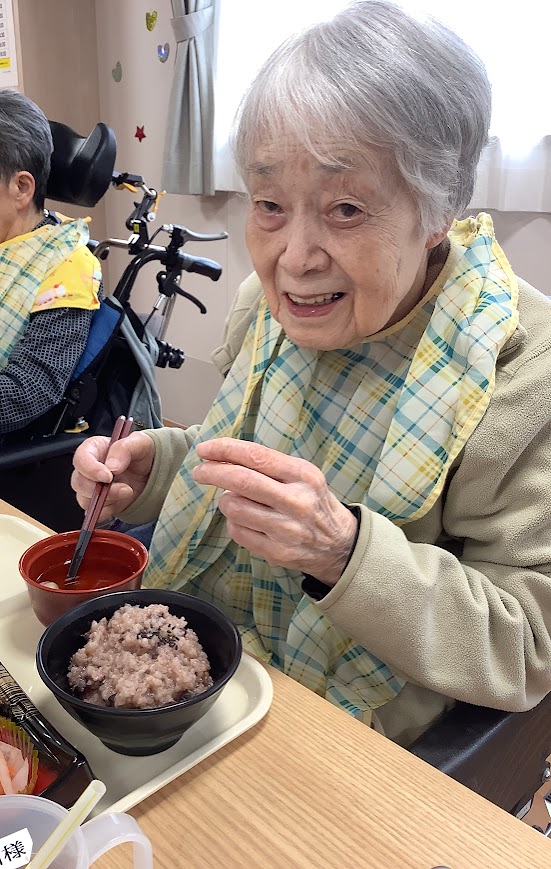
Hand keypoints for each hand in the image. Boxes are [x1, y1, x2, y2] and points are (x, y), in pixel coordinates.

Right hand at [71, 432, 155, 520]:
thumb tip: (112, 466)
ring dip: (106, 500)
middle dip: (100, 489)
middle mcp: (89, 469)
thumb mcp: (139, 442)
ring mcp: (92, 488)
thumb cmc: (143, 453)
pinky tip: (120, 503)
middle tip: (124, 487)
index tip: (108, 476)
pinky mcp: (100, 504)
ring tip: (127, 492)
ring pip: (84, 499)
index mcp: (94, 449)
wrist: (152, 472)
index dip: (90, 469)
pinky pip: (94, 513)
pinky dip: (106, 512)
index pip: (80, 459)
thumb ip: (124, 449)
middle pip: (79, 482)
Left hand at [192, 437, 357, 585]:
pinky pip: (238, 532)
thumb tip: (222, 458)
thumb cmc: (312, 501)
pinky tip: (244, 519)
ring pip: (234, 508)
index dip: (225, 450)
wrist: (339, 544)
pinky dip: (233, 522)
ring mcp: (286, 529)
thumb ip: (268, 466)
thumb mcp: (302, 476)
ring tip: (233, 499)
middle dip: (212, 473)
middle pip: (241, 481)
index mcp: (303, 475)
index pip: (256, 456)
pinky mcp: (277, 551)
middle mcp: (297, 501)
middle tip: (200, 471)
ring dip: (225, 500)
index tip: (205, 449)